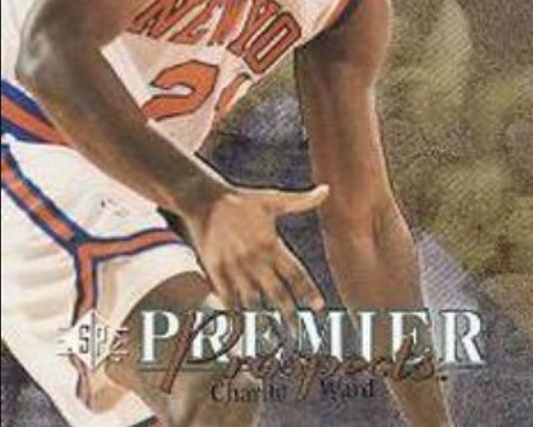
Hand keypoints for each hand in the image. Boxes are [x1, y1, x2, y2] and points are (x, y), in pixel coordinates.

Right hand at [183, 184, 328, 322]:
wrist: (205, 199)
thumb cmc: (242, 200)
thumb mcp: (272, 199)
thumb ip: (301, 201)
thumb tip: (327, 189)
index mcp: (272, 244)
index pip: (295, 272)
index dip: (307, 290)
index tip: (319, 307)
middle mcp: (256, 260)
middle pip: (277, 294)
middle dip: (289, 316)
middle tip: (299, 335)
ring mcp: (235, 268)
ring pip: (253, 302)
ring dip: (263, 322)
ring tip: (273, 342)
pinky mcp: (215, 272)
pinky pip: (226, 300)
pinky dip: (233, 317)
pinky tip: (240, 333)